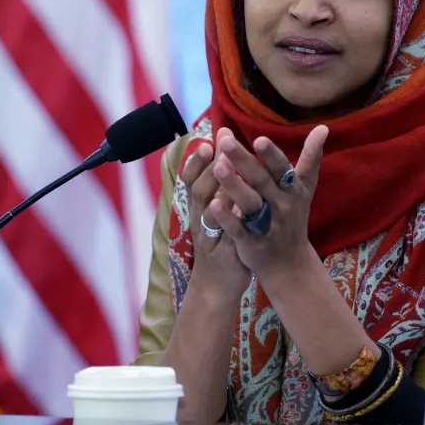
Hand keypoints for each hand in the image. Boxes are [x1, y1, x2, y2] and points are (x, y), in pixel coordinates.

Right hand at [181, 128, 251, 299]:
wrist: (218, 285)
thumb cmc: (222, 242)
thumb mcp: (220, 213)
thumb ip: (222, 187)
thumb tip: (226, 154)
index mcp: (201, 208)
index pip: (193, 179)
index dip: (198, 161)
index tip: (208, 140)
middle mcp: (199, 220)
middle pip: (199, 190)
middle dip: (208, 167)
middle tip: (218, 146)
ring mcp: (208, 237)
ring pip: (206, 210)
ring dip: (214, 189)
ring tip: (224, 169)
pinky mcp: (220, 254)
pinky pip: (220, 235)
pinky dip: (224, 221)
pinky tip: (231, 208)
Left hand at [209, 125, 328, 279]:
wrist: (289, 263)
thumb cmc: (294, 217)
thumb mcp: (305, 188)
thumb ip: (311, 158)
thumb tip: (323, 127)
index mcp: (292, 190)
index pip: (281, 169)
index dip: (271, 155)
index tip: (259, 139)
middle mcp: (280, 205)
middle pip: (260, 181)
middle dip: (243, 161)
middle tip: (225, 142)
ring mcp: (265, 224)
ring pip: (249, 203)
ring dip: (234, 186)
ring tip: (218, 167)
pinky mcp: (251, 242)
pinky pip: (238, 229)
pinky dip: (227, 217)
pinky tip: (212, 204)